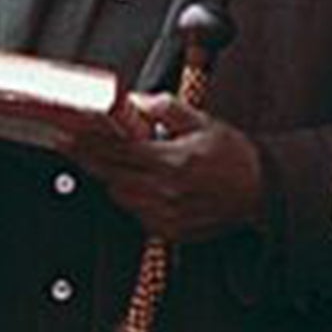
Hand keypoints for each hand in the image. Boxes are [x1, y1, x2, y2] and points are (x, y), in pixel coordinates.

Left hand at [70, 94, 264, 241]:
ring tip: (105, 160)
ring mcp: (167, 215)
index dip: (88, 144)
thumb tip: (136, 100)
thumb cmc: (234, 156)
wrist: (262, 192)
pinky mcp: (171, 231)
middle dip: (88, 159)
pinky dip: (130, 198)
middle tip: (70, 144)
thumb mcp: (203, 122)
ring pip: (120, 197)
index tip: (68, 135)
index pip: (118, 152)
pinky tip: (134, 183)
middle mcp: (166, 192)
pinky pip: (137, 214)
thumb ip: (166, 109)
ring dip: (110, 178)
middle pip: (111, 176)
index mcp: (172, 162)